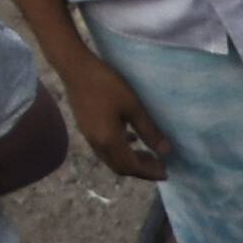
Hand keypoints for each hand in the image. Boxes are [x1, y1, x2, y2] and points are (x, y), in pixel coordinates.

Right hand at [60, 52, 178, 180]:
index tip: (166, 172)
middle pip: (121, 167)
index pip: (132, 166)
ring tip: (149, 155)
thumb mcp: (133, 106)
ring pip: (112, 159)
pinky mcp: (87, 129)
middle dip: (141, 170)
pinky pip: (106, 148)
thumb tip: (166, 151)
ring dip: (131, 161)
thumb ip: (149, 131)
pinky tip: (131, 139)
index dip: (149, 172)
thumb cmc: (106, 84)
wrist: (75, 69)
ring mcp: (89, 137)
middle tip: (160, 166)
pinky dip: (121, 150)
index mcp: (109, 141)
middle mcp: (97, 144)